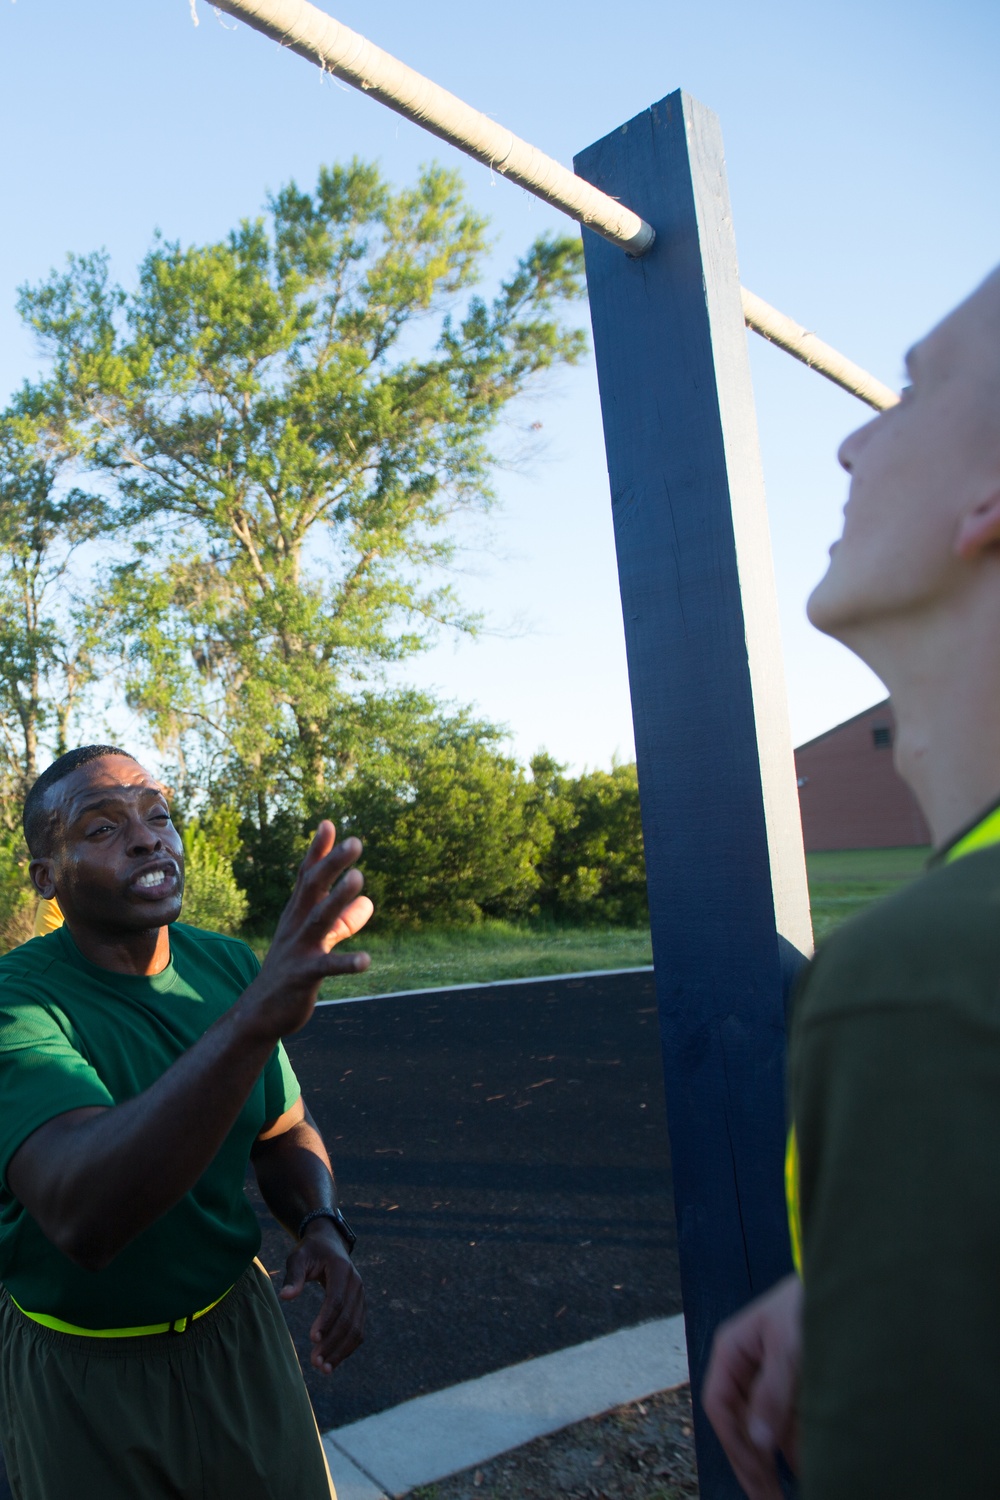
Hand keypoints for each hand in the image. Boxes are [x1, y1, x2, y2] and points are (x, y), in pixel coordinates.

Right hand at [244, 821, 373, 1038]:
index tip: (329, 824)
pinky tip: (367, 960)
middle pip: (313, 888)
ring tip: (359, 879)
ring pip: (319, 919)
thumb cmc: (292, 971)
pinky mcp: (304, 977)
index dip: (318, 852)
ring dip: (338, 898)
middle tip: (356, 842)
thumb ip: (344, 922)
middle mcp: (296, 926)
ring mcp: (299, 950)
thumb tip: (370, 904)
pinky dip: (346, 963)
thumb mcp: (318, 942)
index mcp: (298, 915)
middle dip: (332, 864)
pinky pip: (327, 967)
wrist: (260, 1013)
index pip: (308, 877)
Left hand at [279, 1219, 365, 1374]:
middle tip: (315, 1363)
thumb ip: (293, 1276)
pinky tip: (332, 1361)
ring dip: (341, 1351)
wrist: (330, 1244)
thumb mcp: (298, 1257)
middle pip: (348, 1319)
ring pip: (356, 1328)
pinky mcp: (359, 1306)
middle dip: (333, 1343)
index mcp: (342, 1269)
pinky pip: (358, 1330)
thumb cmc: (310, 1251)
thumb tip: (285, 1297)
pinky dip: (347, 1348)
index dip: (326, 1320)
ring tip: (323, 1369)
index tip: (312, 1339)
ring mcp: (360, 1296)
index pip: (337, 1299)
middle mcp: (356, 1284)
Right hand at [702, 1273, 801, 1499]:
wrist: (850, 1280)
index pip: (720, 1406)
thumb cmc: (810, 1302)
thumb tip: (759, 1442)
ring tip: (787, 1494)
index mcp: (732, 1350)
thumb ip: (773, 1393)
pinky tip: (807, 1472)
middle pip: (741, 1423)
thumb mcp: (789, 1345)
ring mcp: (771, 1376)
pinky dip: (796, 1448)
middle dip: (754, 1464)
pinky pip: (790, 1422)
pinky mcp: (796, 1383)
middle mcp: (747, 1366)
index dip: (735, 1446)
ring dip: (776, 1462)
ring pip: (766, 1428)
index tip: (757, 1480)